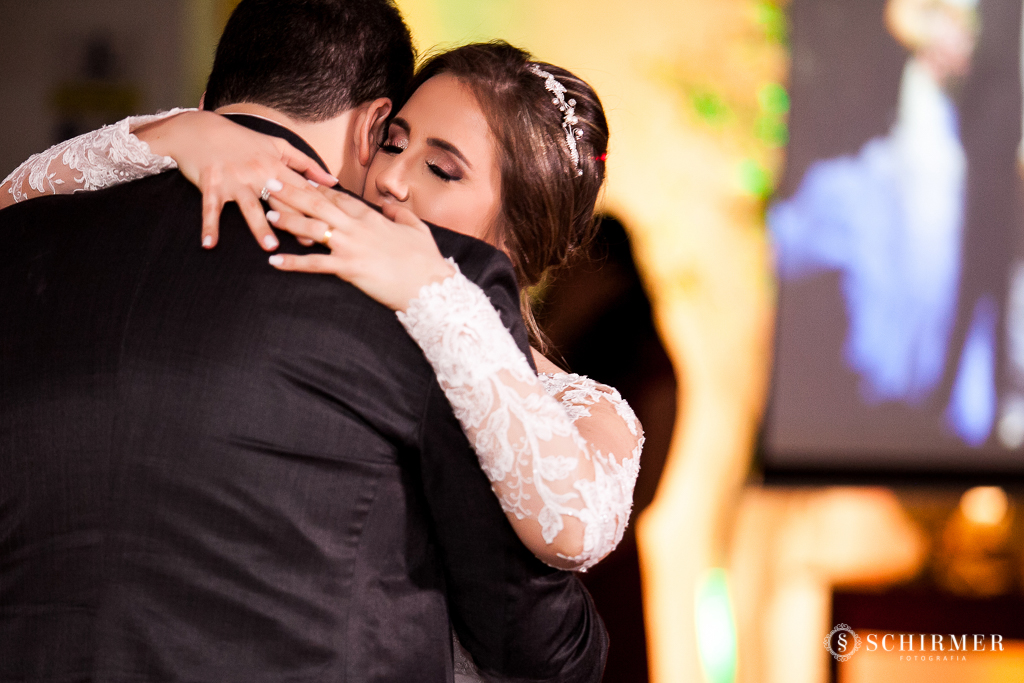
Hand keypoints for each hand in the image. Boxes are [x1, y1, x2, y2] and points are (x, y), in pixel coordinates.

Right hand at [134, 110, 338, 250]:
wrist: (200, 130)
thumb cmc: (241, 140)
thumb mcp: (277, 145)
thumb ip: (306, 164)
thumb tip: (331, 181)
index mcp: (275, 165)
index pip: (301, 190)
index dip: (317, 207)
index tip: (331, 226)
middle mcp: (256, 173)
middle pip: (281, 201)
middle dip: (296, 222)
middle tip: (309, 243)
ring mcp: (233, 180)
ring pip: (250, 207)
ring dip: (259, 227)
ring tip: (271, 247)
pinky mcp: (211, 185)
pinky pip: (210, 209)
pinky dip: (209, 226)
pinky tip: (209, 243)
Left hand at [263, 183, 456, 310]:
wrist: (431, 287)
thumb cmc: (426, 260)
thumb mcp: (417, 228)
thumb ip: (400, 213)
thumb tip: (388, 205)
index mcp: (373, 217)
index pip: (339, 197)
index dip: (316, 187)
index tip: (299, 179)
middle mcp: (358, 227)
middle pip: (319, 204)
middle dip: (293, 192)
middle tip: (271, 182)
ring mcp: (352, 246)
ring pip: (313, 229)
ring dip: (289, 221)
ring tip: (269, 215)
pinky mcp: (349, 268)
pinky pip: (315, 264)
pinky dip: (293, 263)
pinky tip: (275, 261)